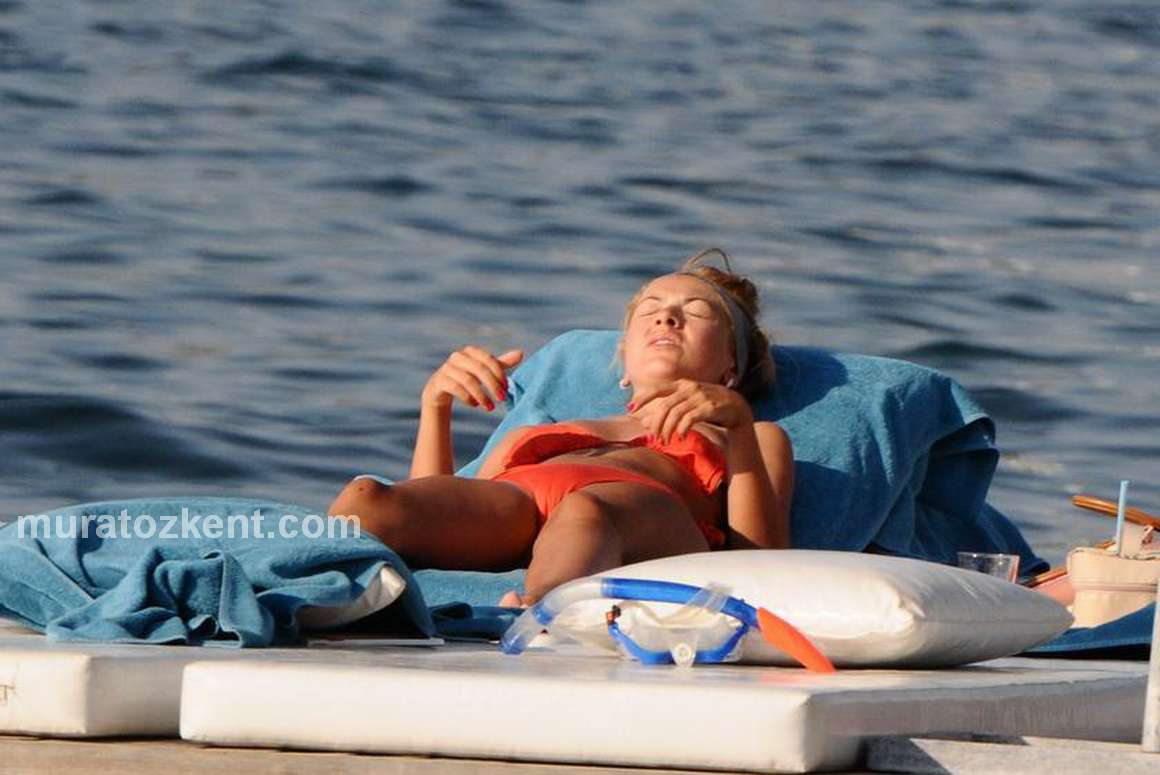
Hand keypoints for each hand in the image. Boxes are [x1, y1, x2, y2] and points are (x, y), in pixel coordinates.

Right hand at [421, 346, 523, 411]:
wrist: (441, 390)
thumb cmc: (468, 377)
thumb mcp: (485, 371)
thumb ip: (500, 364)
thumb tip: (521, 353)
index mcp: (470, 351)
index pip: (488, 359)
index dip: (499, 374)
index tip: (506, 388)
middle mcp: (457, 356)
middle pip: (479, 370)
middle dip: (492, 386)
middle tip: (501, 399)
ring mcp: (446, 368)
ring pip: (468, 380)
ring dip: (482, 395)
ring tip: (490, 407)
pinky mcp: (438, 381)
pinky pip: (455, 388)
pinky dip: (468, 397)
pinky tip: (475, 405)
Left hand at [628, 379, 752, 442]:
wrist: (737, 407)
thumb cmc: (709, 406)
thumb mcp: (687, 405)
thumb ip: (668, 411)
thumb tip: (645, 422)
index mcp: (681, 385)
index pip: (657, 389)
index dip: (642, 398)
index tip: (630, 409)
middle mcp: (689, 388)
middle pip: (664, 406)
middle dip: (656, 423)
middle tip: (654, 437)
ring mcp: (699, 396)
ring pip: (675, 414)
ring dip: (667, 429)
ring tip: (665, 441)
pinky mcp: (708, 407)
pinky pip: (689, 419)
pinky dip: (681, 429)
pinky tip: (679, 437)